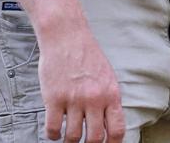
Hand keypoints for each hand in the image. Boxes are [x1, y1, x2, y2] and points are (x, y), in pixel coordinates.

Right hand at [37, 22, 123, 142]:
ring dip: (69, 141)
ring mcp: (74, 100)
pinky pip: (53, 128)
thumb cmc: (86, 55)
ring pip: (73, 136)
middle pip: (94, 138)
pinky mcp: (54, 98)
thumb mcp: (107, 76)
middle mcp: (94, 99)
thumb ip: (109, 100)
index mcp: (111, 94)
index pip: (116, 129)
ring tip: (67, 137)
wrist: (66, 36)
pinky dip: (53, 134)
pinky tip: (54, 131)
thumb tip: (109, 124)